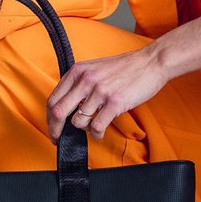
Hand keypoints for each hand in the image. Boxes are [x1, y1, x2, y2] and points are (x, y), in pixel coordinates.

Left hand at [46, 43, 167, 141]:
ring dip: (84, 129)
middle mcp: (86, 80)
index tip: (53, 128)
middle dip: (55, 130)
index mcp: (78, 71)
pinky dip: (96, 134)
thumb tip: (67, 106)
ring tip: (93, 126)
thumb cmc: (126, 67)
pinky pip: (97, 126)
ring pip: (78, 121)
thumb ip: (80, 83)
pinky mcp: (114, 102)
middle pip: (58, 112)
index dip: (49, 118)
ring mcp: (99, 91)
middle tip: (58, 139)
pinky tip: (100, 132)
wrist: (151, 62)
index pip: (53, 99)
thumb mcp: (95, 68)